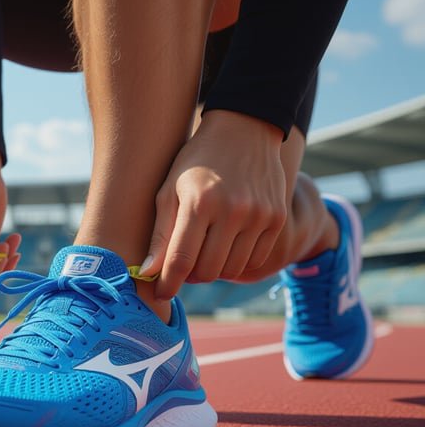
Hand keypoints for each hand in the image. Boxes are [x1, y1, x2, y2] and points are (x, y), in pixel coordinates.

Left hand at [142, 110, 286, 299]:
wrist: (244, 131)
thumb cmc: (196, 161)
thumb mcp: (169, 190)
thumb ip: (160, 233)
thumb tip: (148, 273)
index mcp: (200, 203)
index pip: (181, 260)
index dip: (168, 283)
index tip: (160, 295)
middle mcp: (233, 211)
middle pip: (207, 270)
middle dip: (189, 276)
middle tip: (182, 266)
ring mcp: (260, 216)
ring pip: (232, 269)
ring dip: (213, 270)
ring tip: (202, 254)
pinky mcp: (278, 219)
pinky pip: (255, 260)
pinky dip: (237, 262)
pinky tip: (225, 248)